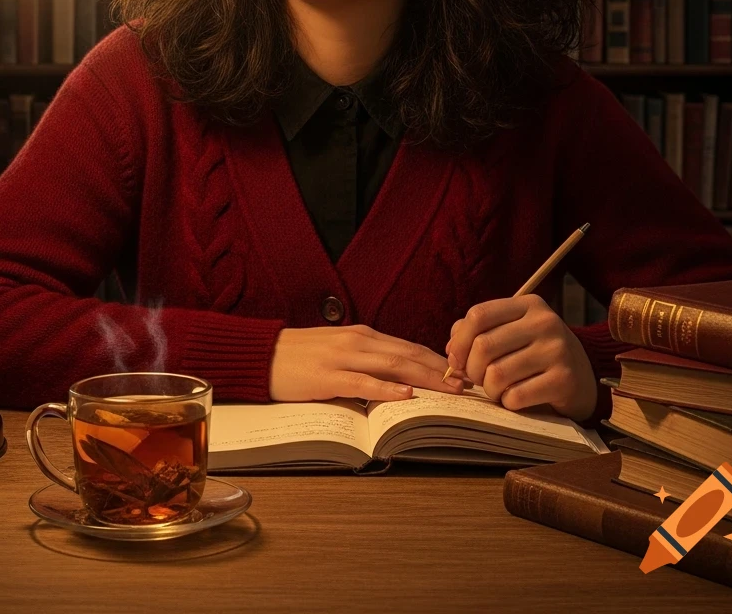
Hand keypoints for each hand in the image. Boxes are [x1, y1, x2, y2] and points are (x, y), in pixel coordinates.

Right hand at [269, 325, 462, 402]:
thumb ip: (367, 358)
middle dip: (442, 370)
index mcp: (362, 335)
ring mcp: (343, 357)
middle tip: (469, 384)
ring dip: (425, 378)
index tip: (463, 374)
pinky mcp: (327, 376)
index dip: (439, 361)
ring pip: (393, 366)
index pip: (409, 347)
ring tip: (450, 390)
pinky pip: (362, 382)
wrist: (262, 354)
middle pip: (409, 355)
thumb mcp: (339, 351)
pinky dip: (386, 388)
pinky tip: (405, 395)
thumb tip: (400, 377)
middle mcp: (358, 341)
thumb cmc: (301, 356)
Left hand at [442, 296, 597, 421]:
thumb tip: (450, 350)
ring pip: (497, 374)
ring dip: (489, 389)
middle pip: (483, 346)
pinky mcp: (564, 381)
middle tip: (476, 378)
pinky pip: (516, 396)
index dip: (458, 340)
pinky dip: (507, 402)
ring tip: (496, 389)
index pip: (478, 315)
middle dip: (471, 369)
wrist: (585, 376)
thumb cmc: (536, 352)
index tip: (455, 358)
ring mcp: (557, 351)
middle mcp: (544, 323)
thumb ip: (477, 331)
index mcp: (528, 305)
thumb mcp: (512, 331)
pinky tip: (514, 398)